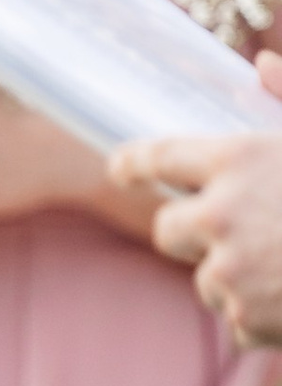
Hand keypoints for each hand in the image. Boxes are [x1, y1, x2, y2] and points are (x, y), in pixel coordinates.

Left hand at [115, 58, 281, 343]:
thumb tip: (263, 65)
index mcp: (237, 158)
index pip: (158, 157)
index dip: (135, 164)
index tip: (120, 169)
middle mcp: (220, 213)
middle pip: (167, 229)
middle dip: (188, 231)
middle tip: (227, 232)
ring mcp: (229, 270)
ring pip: (206, 280)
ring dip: (236, 278)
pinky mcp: (246, 318)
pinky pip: (239, 320)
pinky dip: (264, 317)